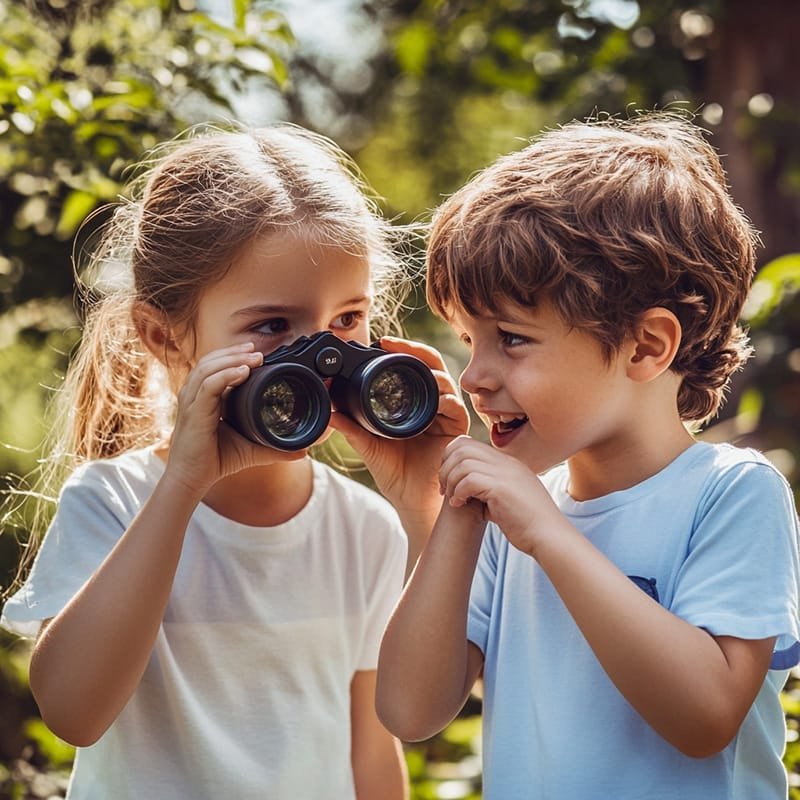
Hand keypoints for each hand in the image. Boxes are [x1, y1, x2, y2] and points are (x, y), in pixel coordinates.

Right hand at [165, 342, 304, 496]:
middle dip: (235, 352)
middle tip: (258, 351)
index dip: (234, 356)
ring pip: (208, 368)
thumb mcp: (251, 450)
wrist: (192, 479)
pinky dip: (225, 376)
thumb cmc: (215, 461)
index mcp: (205, 397)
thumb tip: (304, 452)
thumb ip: (276, 448)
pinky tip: (243, 372)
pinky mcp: (193, 413)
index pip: (216, 366)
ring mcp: (191, 402)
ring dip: (233, 359)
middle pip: (211, 361)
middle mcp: (195, 395)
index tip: (257, 353)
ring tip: (255, 358)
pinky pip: (207, 387)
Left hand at [330, 336, 468, 517]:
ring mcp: (446, 414)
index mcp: (413, 400)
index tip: (379, 343)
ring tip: (415, 370)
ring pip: (445, 382)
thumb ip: (351, 427)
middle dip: (415, 351)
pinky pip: (456, 408)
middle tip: (393, 345)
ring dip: (432, 374)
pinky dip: (447, 402)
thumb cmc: (393, 471)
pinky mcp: (457, 429)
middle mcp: (432, 402)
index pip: (411, 366)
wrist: (410, 499)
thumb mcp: (368, 445)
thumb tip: (328, 412)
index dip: (400, 351)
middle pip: (430, 365)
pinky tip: (437, 400)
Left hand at [439, 435, 562, 556]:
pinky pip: (469, 479)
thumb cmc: (527, 524)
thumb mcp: (508, 498)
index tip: (449, 481)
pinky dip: (458, 492)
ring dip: (451, 481)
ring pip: (463, 462)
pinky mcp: (502, 488)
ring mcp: (505, 472)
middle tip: (445, 489)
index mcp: (508, 463)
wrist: (549, 537)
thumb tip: (465, 488)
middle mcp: (506, 462)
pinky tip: (459, 505)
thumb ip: (489, 488)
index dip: (451, 459)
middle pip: (462, 447)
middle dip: (446, 467)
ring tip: (453, 498)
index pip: (469, 444)